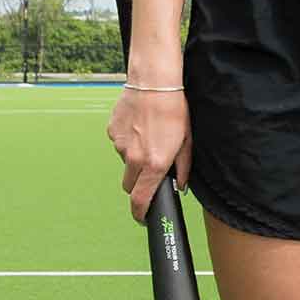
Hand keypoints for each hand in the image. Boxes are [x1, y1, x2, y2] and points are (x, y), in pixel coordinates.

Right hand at [106, 88, 192, 222]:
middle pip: (129, 184)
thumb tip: (180, 186)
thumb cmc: (175, 110)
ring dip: (134, 157)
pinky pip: (119, 143)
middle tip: (150, 166)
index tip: (142, 216)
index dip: (140, 213)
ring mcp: (120, 145)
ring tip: (148, 135)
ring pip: (125, 161)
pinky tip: (139, 125)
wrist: (154, 82)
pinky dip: (127, 140)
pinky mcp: (112, 132)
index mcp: (154, 164)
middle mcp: (134, 158)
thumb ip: (183, 168)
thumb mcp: (186, 140)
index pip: (140, 200)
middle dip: (138, 182)